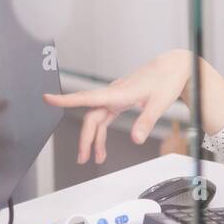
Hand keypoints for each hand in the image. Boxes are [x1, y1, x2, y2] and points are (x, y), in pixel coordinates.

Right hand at [43, 49, 191, 163]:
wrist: (176, 65)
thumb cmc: (167, 79)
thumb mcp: (159, 102)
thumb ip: (146, 121)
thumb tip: (136, 139)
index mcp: (119, 92)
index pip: (87, 97)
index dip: (66, 100)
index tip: (47, 99)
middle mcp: (114, 93)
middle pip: (92, 117)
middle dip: (85, 138)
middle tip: (82, 158)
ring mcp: (117, 96)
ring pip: (97, 119)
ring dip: (94, 138)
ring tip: (94, 158)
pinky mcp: (122, 99)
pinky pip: (105, 117)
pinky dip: (102, 132)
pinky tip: (102, 146)